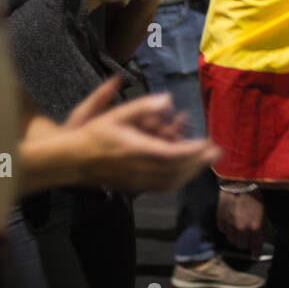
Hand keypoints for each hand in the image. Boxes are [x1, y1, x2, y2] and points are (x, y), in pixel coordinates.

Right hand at [63, 77, 220, 191]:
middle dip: (198, 162)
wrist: (72, 160)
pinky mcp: (134, 187)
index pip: (173, 154)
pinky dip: (179, 179)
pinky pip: (162, 187)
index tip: (209, 143)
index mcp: (137, 151)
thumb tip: (168, 100)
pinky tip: (185, 171)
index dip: (193, 151)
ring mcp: (137, 182)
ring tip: (204, 161)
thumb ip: (143, 106)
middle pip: (177, 170)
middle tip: (216, 152)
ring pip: (171, 182)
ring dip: (191, 172)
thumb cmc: (94, 134)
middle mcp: (139, 170)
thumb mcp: (116, 113)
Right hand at [217, 188, 263, 253]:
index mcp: (255, 226)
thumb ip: (259, 227)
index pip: (255, 247)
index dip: (255, 252)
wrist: (239, 179)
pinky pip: (223, 230)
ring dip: (235, 236)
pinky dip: (226, 228)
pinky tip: (230, 221)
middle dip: (245, 243)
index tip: (255, 254)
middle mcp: (242, 227)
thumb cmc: (254, 193)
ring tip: (238, 228)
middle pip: (241, 246)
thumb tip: (256, 238)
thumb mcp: (262, 210)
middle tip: (247, 238)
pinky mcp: (221, 217)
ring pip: (231, 239)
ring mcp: (230, 223)